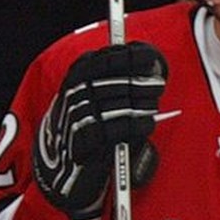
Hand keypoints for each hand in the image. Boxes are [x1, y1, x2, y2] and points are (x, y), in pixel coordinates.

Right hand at [33, 41, 166, 219]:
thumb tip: (150, 63)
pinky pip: (113, 130)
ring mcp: (76, 116)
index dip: (131, 56)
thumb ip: (118, 76)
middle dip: (141, 82)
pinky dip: (134, 126)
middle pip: (115, 81)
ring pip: (117, 104)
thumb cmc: (88, 121)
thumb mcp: (95, 93)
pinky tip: (147, 124)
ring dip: (141, 104)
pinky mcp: (82, 142)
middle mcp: (75, 92)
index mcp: (77, 74)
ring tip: (153, 106)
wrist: (59, 163)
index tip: (152, 57)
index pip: (106, 58)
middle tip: (159, 85)